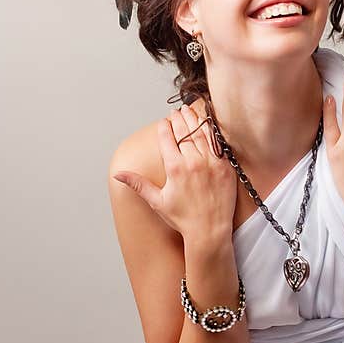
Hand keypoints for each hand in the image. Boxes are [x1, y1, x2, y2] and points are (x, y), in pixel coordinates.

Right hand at [112, 104, 237, 241]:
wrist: (209, 231)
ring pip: (201, 133)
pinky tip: (208, 123)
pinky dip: (212, 131)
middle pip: (184, 132)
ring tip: (189, 111)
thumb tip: (117, 175)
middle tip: (176, 112)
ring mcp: (212, 163)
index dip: (165, 127)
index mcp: (175, 168)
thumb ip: (138, 184)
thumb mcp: (157, 201)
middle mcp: (193, 162)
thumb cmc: (183, 218)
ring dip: (194, 120)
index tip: (163, 121)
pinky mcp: (226, 166)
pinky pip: (218, 143)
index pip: (168, 139)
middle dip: (179, 119)